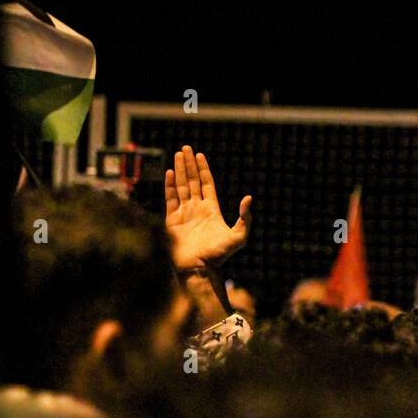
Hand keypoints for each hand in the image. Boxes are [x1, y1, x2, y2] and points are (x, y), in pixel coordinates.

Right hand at [164, 145, 252, 271]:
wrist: (199, 269)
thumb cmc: (219, 255)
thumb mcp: (239, 236)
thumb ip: (245, 217)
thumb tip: (248, 197)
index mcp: (211, 209)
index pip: (206, 184)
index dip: (203, 169)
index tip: (199, 155)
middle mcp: (196, 209)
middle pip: (191, 181)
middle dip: (188, 165)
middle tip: (185, 148)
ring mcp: (183, 214)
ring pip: (180, 187)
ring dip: (179, 171)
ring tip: (177, 155)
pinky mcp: (171, 220)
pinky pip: (169, 199)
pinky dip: (169, 185)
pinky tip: (169, 172)